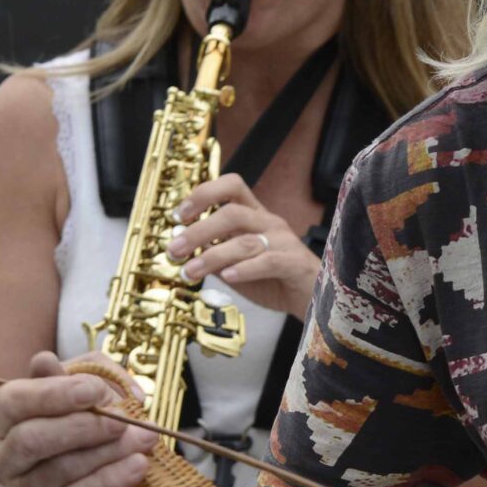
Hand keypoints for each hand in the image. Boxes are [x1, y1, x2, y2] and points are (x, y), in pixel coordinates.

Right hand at [0, 351, 150, 486]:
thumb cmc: (83, 434)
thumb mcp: (88, 394)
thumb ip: (89, 374)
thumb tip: (77, 372)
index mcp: (6, 419)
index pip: (13, 401)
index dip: (53, 394)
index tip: (95, 390)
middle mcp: (5, 459)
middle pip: (30, 439)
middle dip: (83, 427)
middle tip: (124, 421)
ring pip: (57, 472)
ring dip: (106, 453)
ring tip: (143, 441)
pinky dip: (110, 483)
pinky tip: (138, 467)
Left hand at [163, 173, 321, 319]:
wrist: (312, 299)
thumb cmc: (273, 279)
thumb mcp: (236, 265)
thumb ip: (213, 254)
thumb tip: (181, 249)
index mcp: (254, 216)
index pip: (231, 186)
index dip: (204, 194)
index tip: (178, 215)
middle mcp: (269, 222)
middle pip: (232, 213)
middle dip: (199, 230)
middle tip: (174, 249)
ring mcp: (283, 241)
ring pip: (245, 241)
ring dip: (212, 255)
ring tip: (190, 271)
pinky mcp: (294, 262)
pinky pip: (268, 261)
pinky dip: (245, 268)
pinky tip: (228, 277)